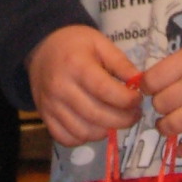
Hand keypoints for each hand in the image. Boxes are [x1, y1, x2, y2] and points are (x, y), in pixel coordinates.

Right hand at [27, 25, 141, 145]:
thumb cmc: (74, 43)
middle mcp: (61, 87)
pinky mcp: (45, 116)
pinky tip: (94, 126)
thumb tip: (140, 84)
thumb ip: (121, 63)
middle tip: (134, 114)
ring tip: (116, 120)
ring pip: (83, 132)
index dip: (127, 100)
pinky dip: (84, 138)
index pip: (105, 91)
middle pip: (96, 115)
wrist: (41, 46)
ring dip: (106, 131)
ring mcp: (51, 104)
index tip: (137, 99)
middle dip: (123, 119)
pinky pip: (66, 138)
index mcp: (76, 65)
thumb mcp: (100, 42)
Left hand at [140, 22, 181, 158]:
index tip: (149, 87)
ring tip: (166, 125)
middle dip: (158, 105)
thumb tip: (171, 74)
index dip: (146, 85)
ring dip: (166, 127)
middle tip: (164, 103)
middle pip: (161, 104)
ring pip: (175, 125)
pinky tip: (181, 149)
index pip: (151, 81)